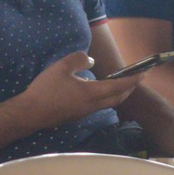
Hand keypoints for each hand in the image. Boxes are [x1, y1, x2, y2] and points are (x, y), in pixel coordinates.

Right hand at [17, 51, 143, 126]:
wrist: (30, 113)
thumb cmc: (46, 89)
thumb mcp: (62, 66)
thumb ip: (79, 59)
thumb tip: (91, 62)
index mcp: (91, 93)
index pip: (118, 86)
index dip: (132, 79)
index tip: (143, 73)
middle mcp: (92, 105)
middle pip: (117, 98)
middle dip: (129, 88)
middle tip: (136, 78)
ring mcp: (85, 112)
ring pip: (108, 104)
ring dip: (118, 94)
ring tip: (121, 83)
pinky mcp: (77, 115)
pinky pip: (98, 106)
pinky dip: (106, 98)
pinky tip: (99, 90)